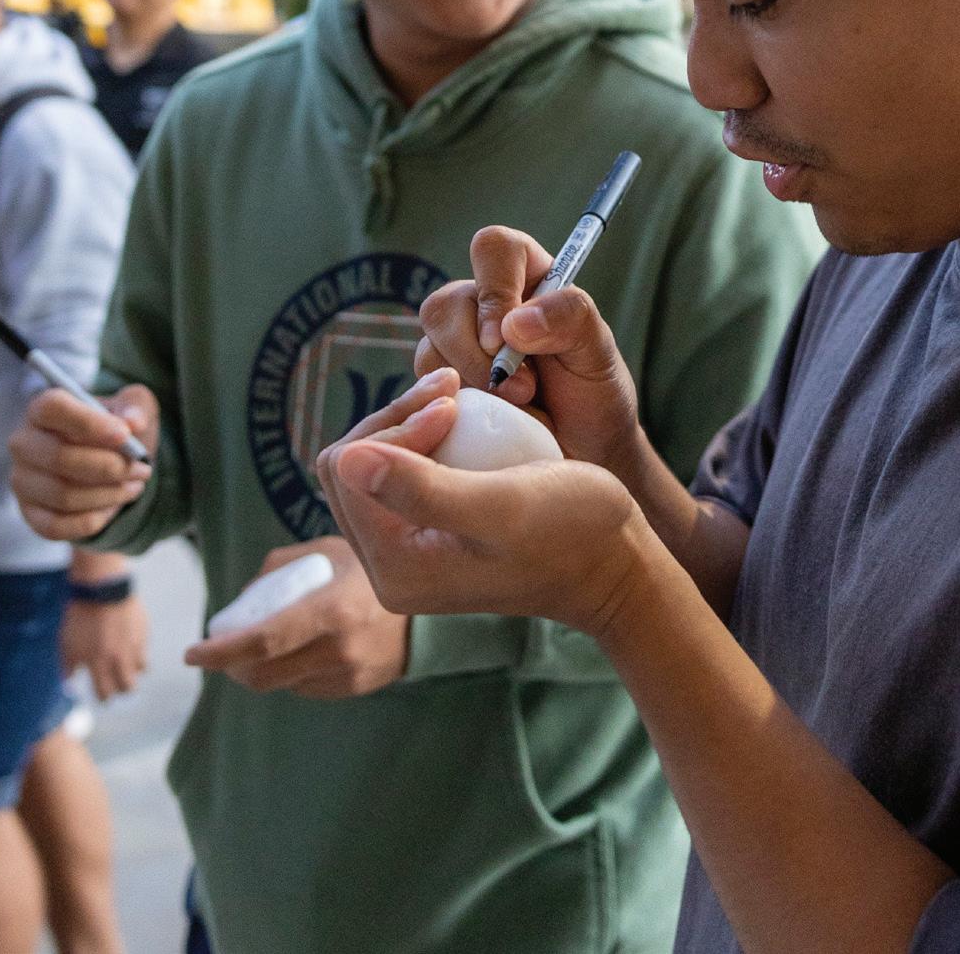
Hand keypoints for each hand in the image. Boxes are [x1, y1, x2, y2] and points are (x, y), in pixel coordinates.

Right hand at [10, 385, 156, 540]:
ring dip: (108, 494)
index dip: (88, 422)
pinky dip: (92, 520)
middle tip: (142, 469)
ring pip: (63, 495)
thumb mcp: (133, 407)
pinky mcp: (30, 514)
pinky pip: (57, 526)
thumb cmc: (117, 428)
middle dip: (110, 466)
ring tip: (136, 486)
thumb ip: (136, 407)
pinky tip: (113, 507)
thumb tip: (134, 423)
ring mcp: (23, 481)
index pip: (52, 408)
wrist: (109, 462)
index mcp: (43, 408)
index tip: (125, 435)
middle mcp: (24, 443)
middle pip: (60, 457)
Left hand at [62, 595, 148, 699]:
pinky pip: (145, 648)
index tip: (103, 694)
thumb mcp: (66, 643)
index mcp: (98, 664)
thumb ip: (68, 667)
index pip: (106, 693)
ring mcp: (134, 645)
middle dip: (122, 688)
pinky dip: (139, 652)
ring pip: (141, 670)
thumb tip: (69, 683)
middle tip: (117, 682)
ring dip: (134, 670)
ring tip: (127, 664)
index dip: (104, 697)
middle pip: (128, 687)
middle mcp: (118, 658)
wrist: (101, 588)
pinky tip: (131, 645)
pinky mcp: (144, 631)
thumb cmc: (80, 616)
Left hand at [183, 538, 409, 698]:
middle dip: (230, 666)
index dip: (219, 651)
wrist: (432, 603)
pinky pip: (303, 687)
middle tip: (217, 650)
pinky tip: (295, 650)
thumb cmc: (373, 568)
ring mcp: (348, 675)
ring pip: (279, 684)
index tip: (191, 652)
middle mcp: (339, 650)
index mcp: (332, 611)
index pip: (261, 642)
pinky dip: (287, 672)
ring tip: (256, 645)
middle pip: (262, 675)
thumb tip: (243, 596)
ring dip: (257, 670)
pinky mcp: (353, 689)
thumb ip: (283, 565)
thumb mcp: (331, 549)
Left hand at [316, 403, 652, 638]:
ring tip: (457, 397)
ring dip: (409, 421)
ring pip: (372, 462)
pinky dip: (424, 437)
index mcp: (395, 570)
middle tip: (452, 389)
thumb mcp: (501, 506)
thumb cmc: (572, 531)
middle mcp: (390, 570)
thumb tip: (347, 460)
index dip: (394, 425)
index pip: (345, 469)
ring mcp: (408, 553)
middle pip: (348, 465)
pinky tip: (461, 418)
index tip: (452, 405)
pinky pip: (400, 471)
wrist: (614, 563)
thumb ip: (422, 489)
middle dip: (396, 418)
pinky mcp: (429, 534)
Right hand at [415, 225, 643, 473]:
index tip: (507, 339)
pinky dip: (455, 408)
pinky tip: (490, 418)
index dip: (494, 289)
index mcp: (525, 275)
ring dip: (470, 384)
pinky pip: (423, 389)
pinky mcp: (440, 383)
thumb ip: (570, 319)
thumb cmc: (594, 394)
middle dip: (477, 355)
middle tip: (523, 390)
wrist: (581, 450)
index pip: (494, 248)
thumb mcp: (598, 352)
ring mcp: (456, 343)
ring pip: (429, 348)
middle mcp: (483, 303)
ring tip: (517, 406)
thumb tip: (515, 322)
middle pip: (445, 303)